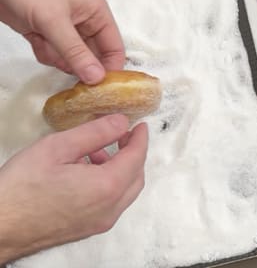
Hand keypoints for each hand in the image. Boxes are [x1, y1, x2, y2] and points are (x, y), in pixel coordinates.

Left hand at [0, 0, 124, 83]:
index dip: (110, 68)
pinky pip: (54, 54)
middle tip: (71, 75)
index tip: (101, 88)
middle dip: (79, 64)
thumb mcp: (55, 22)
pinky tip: (35, 40)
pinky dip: (45, 52)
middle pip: (92, 55)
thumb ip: (76, 52)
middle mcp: (85, 22)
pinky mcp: (47, 32)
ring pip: (72, 57)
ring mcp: (65, 28)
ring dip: (58, 57)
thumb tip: (97, 78)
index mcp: (96, 13)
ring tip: (44, 42)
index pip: (114, 47)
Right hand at [0, 114, 147, 264]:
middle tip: (122, 134)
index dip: (140, 138)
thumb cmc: (21, 187)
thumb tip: (122, 121)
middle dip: (133, 153)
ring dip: (120, 168)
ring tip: (96, 150)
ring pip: (126, 191)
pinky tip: (86, 171)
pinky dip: (110, 183)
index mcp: (106, 187)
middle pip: (136, 176)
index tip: (140, 125)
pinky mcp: (89, 229)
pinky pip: (111, 202)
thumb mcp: (58, 147)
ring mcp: (100, 222)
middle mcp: (110, 208)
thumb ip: (95, 132)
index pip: (136, 158)